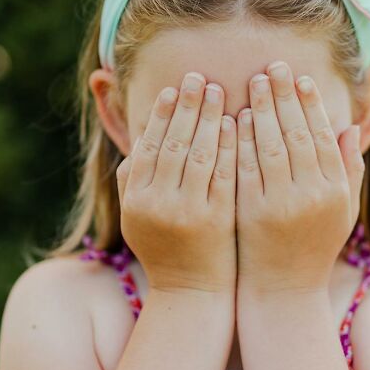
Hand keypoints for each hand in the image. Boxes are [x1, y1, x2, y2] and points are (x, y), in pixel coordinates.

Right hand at [116, 72, 236, 294]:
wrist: (192, 292)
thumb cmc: (165, 250)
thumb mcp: (136, 218)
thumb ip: (132, 180)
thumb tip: (139, 139)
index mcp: (136, 199)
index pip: (149, 145)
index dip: (160, 114)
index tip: (172, 88)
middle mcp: (158, 203)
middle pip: (174, 143)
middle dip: (187, 106)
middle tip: (198, 78)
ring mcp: (189, 211)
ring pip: (199, 154)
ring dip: (210, 118)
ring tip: (219, 91)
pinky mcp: (218, 219)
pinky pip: (224, 173)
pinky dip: (230, 146)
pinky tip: (237, 123)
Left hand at [235, 60, 363, 293]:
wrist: (282, 291)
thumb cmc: (314, 247)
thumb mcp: (342, 211)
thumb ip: (349, 169)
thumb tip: (350, 126)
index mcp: (335, 190)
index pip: (323, 136)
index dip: (311, 104)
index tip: (300, 78)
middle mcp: (311, 195)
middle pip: (296, 133)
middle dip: (283, 97)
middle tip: (272, 68)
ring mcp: (279, 204)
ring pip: (269, 146)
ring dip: (259, 111)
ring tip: (252, 83)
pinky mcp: (250, 212)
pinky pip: (244, 167)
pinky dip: (239, 140)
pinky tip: (232, 118)